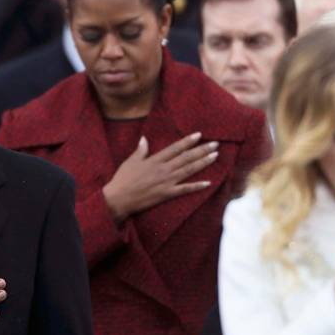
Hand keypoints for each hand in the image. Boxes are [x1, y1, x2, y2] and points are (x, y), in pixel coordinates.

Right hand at [103, 133, 217, 220]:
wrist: (119, 198)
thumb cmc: (123, 179)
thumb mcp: (130, 161)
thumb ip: (140, 150)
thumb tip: (144, 139)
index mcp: (154, 160)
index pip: (175, 148)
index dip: (188, 141)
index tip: (199, 135)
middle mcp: (163, 169)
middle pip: (186, 158)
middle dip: (202, 150)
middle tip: (216, 144)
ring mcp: (166, 182)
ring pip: (189, 170)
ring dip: (203, 163)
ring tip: (215, 156)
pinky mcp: (167, 194)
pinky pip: (185, 190)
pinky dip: (197, 186)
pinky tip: (208, 183)